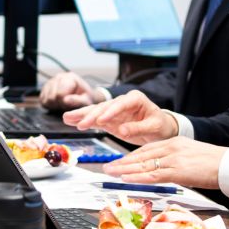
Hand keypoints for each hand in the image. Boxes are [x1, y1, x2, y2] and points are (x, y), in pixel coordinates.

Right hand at [39, 71, 101, 110]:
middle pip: (51, 97)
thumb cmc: (86, 98)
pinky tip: (57, 102)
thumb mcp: (86, 100)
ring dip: (54, 105)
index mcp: (70, 78)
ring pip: (45, 99)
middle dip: (59, 104)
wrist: (83, 95)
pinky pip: (42, 100)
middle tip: (67, 104)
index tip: (70, 104)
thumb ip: (77, 100)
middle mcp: (59, 77)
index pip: (59, 94)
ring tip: (63, 103)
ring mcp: (51, 81)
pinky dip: (49, 104)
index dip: (64, 103)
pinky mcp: (45, 88)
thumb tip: (65, 100)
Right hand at [64, 90, 178, 143]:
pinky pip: (95, 120)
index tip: (101, 120)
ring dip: (82, 115)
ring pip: (96, 111)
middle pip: (104, 107)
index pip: (120, 104)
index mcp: (135, 99)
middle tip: (80, 123)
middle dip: (91, 115)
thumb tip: (122, 130)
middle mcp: (122, 102)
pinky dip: (84, 121)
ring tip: (67, 118)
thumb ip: (138, 128)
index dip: (109, 112)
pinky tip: (72, 121)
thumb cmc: (160, 125)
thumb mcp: (154, 127)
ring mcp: (114, 111)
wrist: (161, 129)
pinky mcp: (110, 120)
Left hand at [102, 137, 224, 188]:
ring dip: (124, 169)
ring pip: (143, 164)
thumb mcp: (192, 155)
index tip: (120, 162)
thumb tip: (165, 170)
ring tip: (109, 172)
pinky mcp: (178, 171)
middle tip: (107, 166)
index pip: (147, 149)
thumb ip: (176, 159)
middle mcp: (171, 148)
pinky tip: (125, 178)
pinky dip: (137, 176)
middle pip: (141, 155)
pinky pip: (153, 175)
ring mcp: (173, 159)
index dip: (131, 157)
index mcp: (174, 142)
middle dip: (123, 162)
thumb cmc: (215, 163)